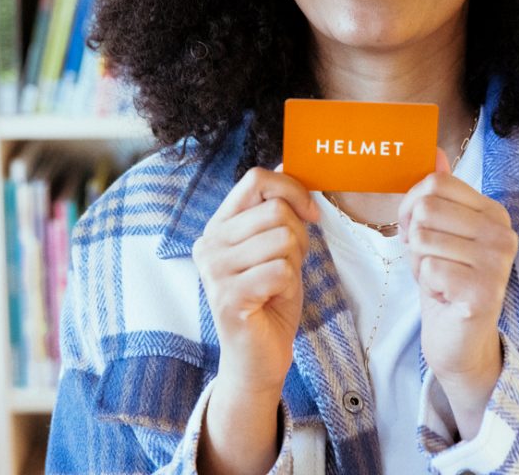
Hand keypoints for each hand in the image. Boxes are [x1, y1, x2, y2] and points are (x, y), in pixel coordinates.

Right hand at [192, 166, 318, 397]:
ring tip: (278, 283)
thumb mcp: (276, 245)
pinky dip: (289, 285)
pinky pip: (281, 269)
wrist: (259, 357)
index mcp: (218, 226)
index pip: (256, 179)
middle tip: (290, 264)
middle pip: (276, 211)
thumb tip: (289, 161)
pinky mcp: (228, 297)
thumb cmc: (270, 299)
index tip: (310, 214)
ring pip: (283, 239)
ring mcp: (214, 271)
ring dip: (295, 263)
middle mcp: (208, 244)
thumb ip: (276, 208)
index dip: (292, 190)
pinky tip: (273, 299)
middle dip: (298, 236)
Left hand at [398, 149, 518, 434]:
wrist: (459, 340)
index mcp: (494, 212)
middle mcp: (502, 233)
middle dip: (414, 239)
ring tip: (440, 280)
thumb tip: (433, 149)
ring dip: (419, 264)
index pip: (435, 182)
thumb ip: (439, 192)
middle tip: (432, 262)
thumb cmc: (447, 282)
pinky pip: (428, 268)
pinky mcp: (484, 291)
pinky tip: (445, 296)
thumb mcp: (439, 232)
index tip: (418, 232)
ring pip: (423, 239)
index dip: (411, 207)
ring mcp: (497, 262)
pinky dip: (426, 285)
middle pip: (425, 208)